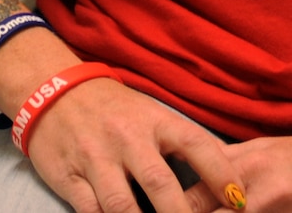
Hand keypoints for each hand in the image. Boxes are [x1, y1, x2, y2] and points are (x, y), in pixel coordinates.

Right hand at [19, 76, 246, 212]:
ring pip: (122, 206)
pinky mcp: (68, 176)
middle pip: (160, 184)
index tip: (240, 202)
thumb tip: (228, 180)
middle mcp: (125, 138)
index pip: (195, 143)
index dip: (221, 173)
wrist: (51, 91)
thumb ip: (182, 144)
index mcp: (153, 120)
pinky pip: (90, 211)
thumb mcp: (150, 115)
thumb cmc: (113, 110)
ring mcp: (94, 158)